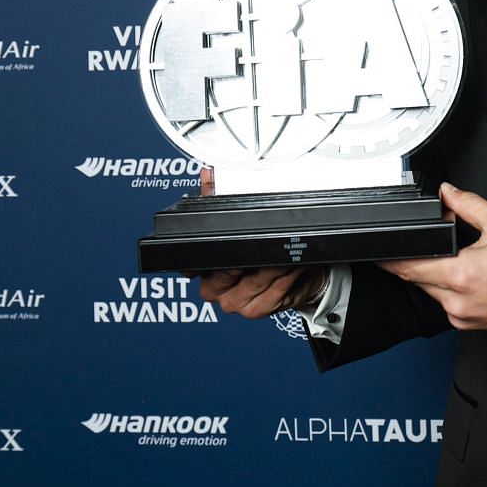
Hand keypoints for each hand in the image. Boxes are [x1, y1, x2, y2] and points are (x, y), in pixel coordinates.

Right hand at [189, 167, 326, 318]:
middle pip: (227, 270)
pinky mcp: (255, 311)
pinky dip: (286, 278)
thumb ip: (218, 195)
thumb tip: (207, 175)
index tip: (233, 241)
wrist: (290, 276)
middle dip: (251, 253)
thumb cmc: (261, 249)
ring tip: (287, 250)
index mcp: (201, 268)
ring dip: (275, 263)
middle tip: (267, 239)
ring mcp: (233, 302)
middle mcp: (212, 289)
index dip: (212, 252)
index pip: (193, 263)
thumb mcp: (236, 221)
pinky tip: (293, 266)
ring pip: (254, 280)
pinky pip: (272, 293)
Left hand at [381, 182, 486, 336]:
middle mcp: (456, 301)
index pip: (408, 266)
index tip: (380, 248)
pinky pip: (447, 303)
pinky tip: (472, 276)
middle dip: (418, 259)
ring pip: (432, 291)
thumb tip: (448, 192)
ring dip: (435, 273)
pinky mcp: (470, 325)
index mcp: (461, 275)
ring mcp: (462, 317)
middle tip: (435, 243)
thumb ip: (469, 204)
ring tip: (463, 259)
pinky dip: (451, 287)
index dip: (390, 256)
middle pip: (416, 279)